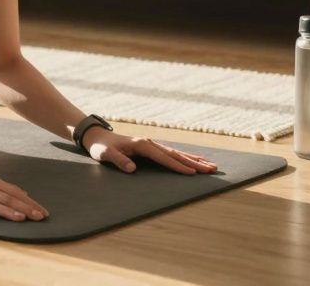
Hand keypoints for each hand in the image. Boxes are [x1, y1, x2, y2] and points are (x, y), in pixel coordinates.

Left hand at [83, 128, 218, 173]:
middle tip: (212, 169)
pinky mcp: (151, 148)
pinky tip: (195, 160)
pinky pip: (172, 153)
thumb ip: (118, 161)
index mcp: (142, 145)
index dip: (178, 166)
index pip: (164, 157)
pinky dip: (185, 157)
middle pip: (176, 154)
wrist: (98, 137)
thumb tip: (132, 169)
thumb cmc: (101, 147)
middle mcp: (150, 143)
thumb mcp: (105, 154)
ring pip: (177, 153)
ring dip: (194, 159)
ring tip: (211, 165)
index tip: (192, 173)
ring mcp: (152, 144)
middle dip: (194, 162)